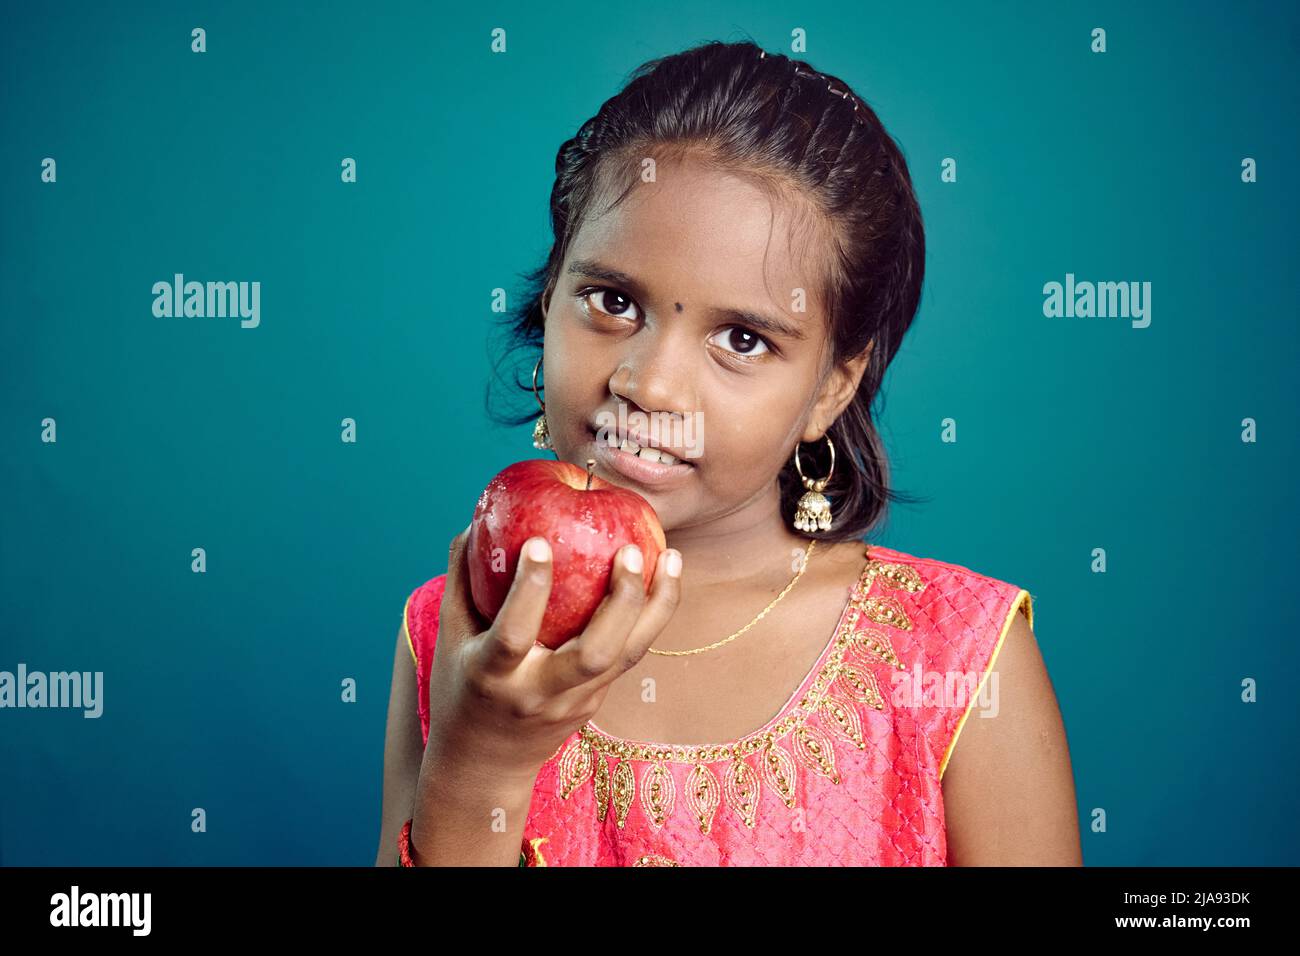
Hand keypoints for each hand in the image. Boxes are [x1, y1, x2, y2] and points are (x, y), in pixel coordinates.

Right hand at [422, 526, 682, 778]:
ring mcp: (575, 701)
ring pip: (627, 657)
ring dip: (656, 606)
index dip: (528, 591)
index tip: (539, 541)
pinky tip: (665, 576)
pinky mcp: (597, 701)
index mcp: (493, 677)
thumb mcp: (449, 638)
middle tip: (630, 552)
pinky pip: (630, 654)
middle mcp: (539, 693)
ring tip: (671, 556)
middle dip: (618, 602)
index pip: (514, 635)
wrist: (485, 766)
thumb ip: (461, 581)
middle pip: (593, 655)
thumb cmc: (461, 687)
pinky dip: (651, 615)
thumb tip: (477, 521)